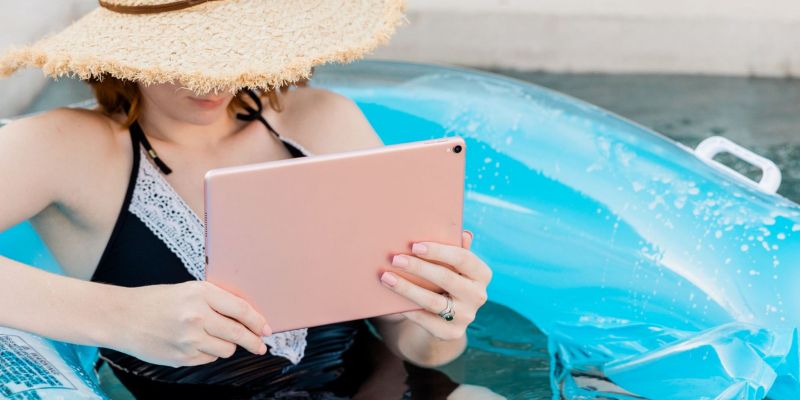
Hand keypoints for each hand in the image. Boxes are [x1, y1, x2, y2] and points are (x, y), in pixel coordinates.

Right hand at [114, 281, 270, 366]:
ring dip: (227, 346)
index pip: (241, 310)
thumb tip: (247, 317)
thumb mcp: (189, 290)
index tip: (267, 329)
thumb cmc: (157, 301)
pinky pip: (209, 358)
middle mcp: (197, 316)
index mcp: (201, 294)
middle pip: (238, 333)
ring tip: (212, 336)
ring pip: (226, 349)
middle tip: (260, 345)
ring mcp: (189, 339)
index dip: (258, 321)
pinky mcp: (182, 357)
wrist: (123, 317)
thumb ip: (217, 301)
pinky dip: (208, 353)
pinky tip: (195, 343)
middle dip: (253, 341)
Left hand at [379, 230, 490, 339]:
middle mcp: (478, 296)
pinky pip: (424, 319)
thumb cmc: (444, 281)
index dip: (438, 251)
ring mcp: (466, 316)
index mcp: (481, 274)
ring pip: (432, 301)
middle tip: (395, 259)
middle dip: (418, 267)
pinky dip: (407, 308)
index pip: (463, 258)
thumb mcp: (451, 265)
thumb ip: (455, 250)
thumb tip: (464, 234)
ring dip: (406, 288)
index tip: (414, 246)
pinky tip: (390, 299)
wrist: (443, 319)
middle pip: (446, 278)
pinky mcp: (451, 333)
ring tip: (386, 277)